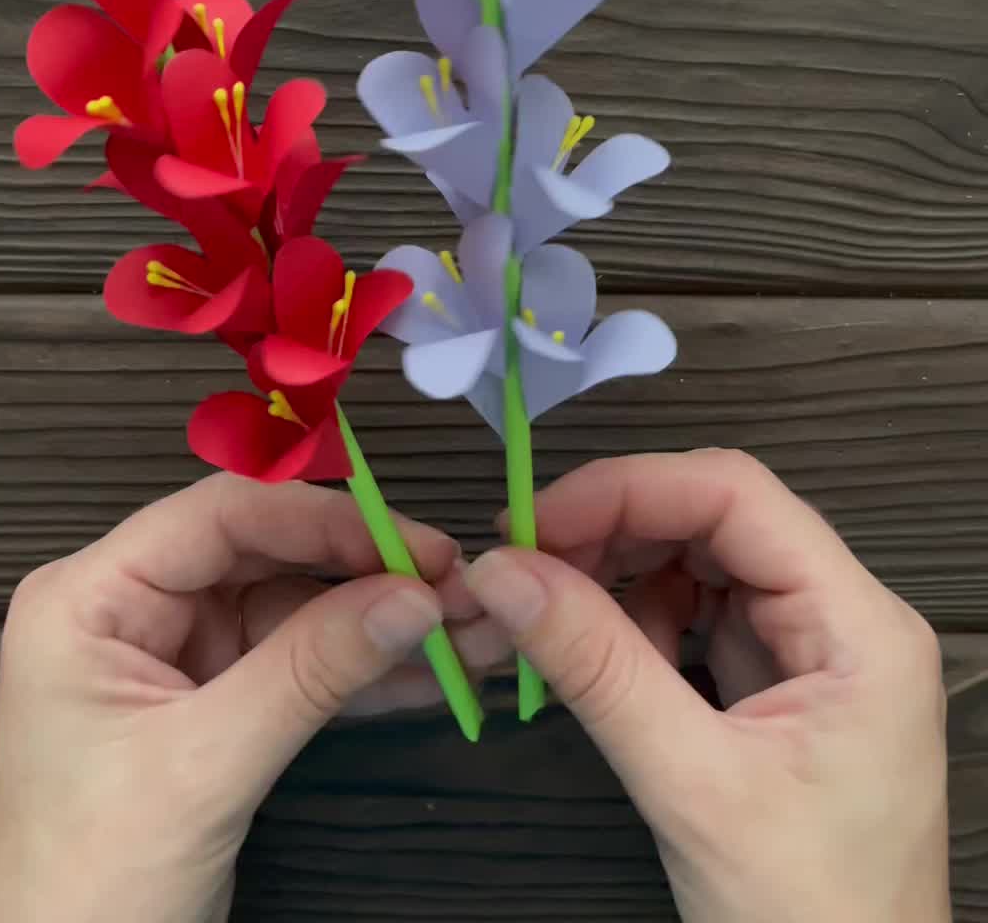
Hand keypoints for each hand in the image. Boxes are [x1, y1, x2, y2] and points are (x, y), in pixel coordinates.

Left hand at [0, 475, 501, 922]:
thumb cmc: (89, 881)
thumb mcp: (203, 768)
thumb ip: (309, 673)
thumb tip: (412, 596)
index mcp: (89, 597)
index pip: (220, 517)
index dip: (322, 519)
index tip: (412, 542)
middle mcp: (128, 608)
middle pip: (265, 554)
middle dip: (365, 569)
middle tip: (456, 585)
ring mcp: (171, 656)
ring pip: (292, 608)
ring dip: (377, 621)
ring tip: (466, 629)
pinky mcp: (208, 705)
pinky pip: (295, 665)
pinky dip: (358, 672)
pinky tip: (429, 675)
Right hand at [466, 450, 950, 922]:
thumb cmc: (811, 921)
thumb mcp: (693, 788)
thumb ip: (598, 669)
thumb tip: (508, 571)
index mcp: (861, 628)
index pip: (737, 496)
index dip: (630, 489)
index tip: (538, 519)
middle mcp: (847, 621)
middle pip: (717, 519)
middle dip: (615, 530)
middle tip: (523, 559)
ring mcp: (815, 654)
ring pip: (702, 564)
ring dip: (618, 576)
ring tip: (547, 609)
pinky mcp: (780, 688)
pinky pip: (700, 619)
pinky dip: (636, 625)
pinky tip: (592, 654)